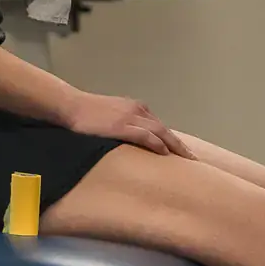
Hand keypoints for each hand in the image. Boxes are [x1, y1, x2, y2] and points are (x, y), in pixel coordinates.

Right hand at [58, 91, 191, 157]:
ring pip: (160, 132)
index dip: (172, 139)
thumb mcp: (111, 115)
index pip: (159, 126)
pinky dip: (157, 144)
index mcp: (136, 108)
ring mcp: (131, 118)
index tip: (182, 151)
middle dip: (180, 145)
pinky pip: (146, 136)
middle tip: (194, 159)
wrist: (70, 106)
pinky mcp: (122, 126)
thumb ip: (123, 124)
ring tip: (187, 160)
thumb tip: (128, 141)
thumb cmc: (87, 112)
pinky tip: (166, 153)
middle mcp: (137, 110)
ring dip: (175, 146)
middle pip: (165, 130)